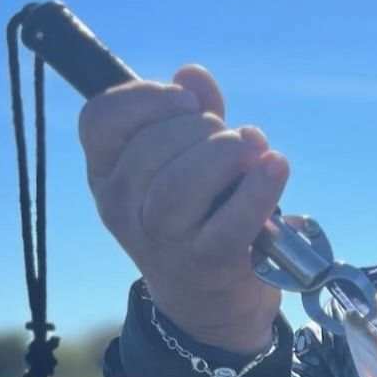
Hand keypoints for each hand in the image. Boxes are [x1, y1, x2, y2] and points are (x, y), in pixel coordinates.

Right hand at [79, 64, 287, 353]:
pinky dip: (259, 188)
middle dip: (200, 128)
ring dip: (225, 154)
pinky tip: (276, 165)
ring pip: (181, 184)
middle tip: (232, 138)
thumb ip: (190, 116)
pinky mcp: (210, 262)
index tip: (187, 101)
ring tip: (252, 149)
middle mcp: (123, 207)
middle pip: (151, 147)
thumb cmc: (200, 214)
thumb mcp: (187, 162)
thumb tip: (193, 75)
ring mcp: (163, 240)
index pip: (100, 119)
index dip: (145, 97)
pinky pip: (232, 220)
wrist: (211, 301)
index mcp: (107, 174)